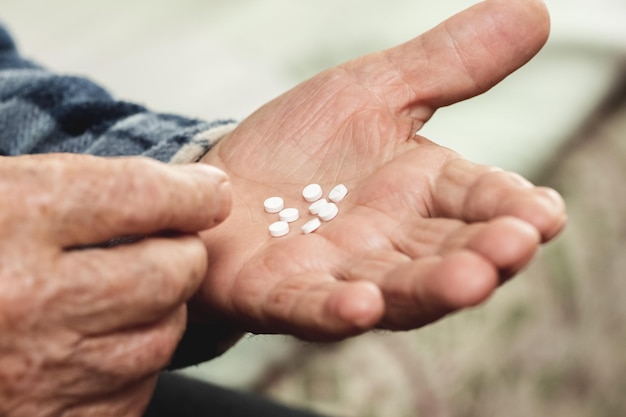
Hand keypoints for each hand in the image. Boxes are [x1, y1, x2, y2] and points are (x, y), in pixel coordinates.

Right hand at [0, 154, 229, 416]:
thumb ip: (72, 190)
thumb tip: (183, 195)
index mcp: (10, 219)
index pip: (143, 193)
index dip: (191, 192)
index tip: (208, 193)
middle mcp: (29, 300)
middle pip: (174, 269)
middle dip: (182, 253)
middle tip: (167, 245)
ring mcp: (40, 374)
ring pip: (164, 333)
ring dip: (160, 311)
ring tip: (123, 296)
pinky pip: (134, 390)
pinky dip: (130, 365)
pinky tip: (94, 347)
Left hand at [195, 0, 565, 340]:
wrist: (225, 178)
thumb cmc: (303, 146)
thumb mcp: (373, 92)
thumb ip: (447, 65)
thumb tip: (533, 12)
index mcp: (418, 191)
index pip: (479, 199)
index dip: (513, 208)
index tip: (545, 214)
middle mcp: (389, 240)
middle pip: (446, 252)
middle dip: (484, 253)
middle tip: (515, 246)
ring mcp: (337, 273)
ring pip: (394, 287)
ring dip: (431, 288)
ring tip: (468, 281)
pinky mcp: (280, 295)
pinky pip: (312, 308)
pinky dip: (336, 312)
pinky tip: (361, 306)